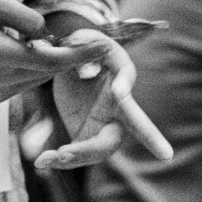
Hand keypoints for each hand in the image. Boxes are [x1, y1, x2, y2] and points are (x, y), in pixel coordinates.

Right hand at [0, 0, 83, 106]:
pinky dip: (20, 71)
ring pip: (32, 80)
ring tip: (14, 40)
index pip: (51, 61)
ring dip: (36, 62)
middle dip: (56, 54)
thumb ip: (25, 17)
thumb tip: (48, 35)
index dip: (81, 55)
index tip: (105, 47)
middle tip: (48, 33)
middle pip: (45, 71)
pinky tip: (1, 55)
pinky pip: (17, 86)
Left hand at [37, 29, 171, 169]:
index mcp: (120, 73)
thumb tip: (85, 72)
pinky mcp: (88, 136)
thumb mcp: (79, 41)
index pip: (127, 78)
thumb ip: (81, 49)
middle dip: (148, 139)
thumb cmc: (82, 49)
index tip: (120, 91)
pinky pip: (81, 153)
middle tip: (159, 153)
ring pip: (101, 148)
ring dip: (77, 156)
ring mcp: (106, 123)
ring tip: (46, 159)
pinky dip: (62, 159)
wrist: (71, 69)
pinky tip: (42, 160)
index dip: (126, 84)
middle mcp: (121, 104)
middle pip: (133, 126)